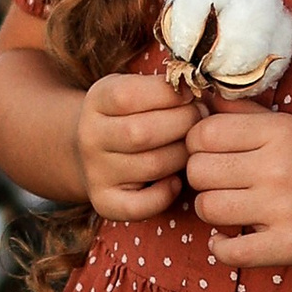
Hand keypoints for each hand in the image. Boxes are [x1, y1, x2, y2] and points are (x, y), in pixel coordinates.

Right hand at [75, 73, 198, 219]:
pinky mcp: (104, 202)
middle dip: (183, 124)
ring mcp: (95, 172)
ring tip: (193, 146)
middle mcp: (89, 137)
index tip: (191, 93)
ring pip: (150, 166)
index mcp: (96, 101)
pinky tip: (174, 181)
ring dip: (183, 155)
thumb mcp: (133, 88)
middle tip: (201, 119)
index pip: (128, 96)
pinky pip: (139, 206)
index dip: (168, 94)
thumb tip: (201, 85)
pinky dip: (165, 196)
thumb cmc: (129, 113)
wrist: (92, 149)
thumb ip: (161, 86)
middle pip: (141, 133)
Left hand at [183, 108, 291, 267]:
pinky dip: (221, 249)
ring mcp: (284, 208)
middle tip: (223, 184)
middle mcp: (278, 166)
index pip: (203, 133)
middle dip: (203, 179)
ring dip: (213, 212)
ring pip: (207, 208)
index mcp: (280, 131)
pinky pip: (230, 252)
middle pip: (198, 170)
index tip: (213, 155)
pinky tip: (231, 240)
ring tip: (232, 210)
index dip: (197, 145)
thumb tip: (201, 96)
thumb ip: (247, 114)